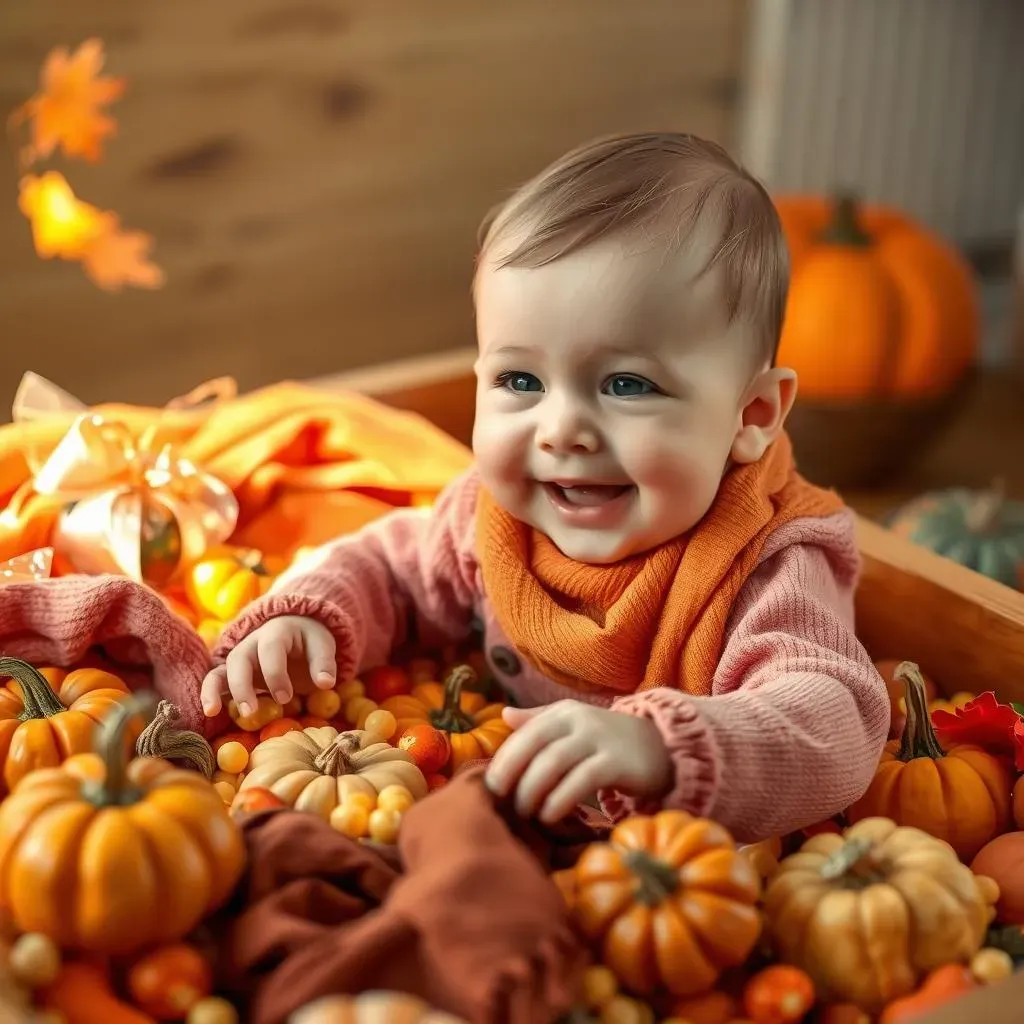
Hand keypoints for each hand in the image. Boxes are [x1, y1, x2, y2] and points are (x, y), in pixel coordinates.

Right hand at [200, 615, 336, 717]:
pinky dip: (209, 693)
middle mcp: (252, 642)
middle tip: (251, 711)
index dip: (275, 674)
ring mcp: (240, 657)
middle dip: (242, 685)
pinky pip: (216, 680)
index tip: (285, 697)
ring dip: (215, 690)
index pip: (271, 649)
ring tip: (213, 712)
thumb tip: (326, 683)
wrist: (295, 628)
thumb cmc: (308, 640)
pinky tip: (208, 712)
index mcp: (276, 632)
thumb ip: (324, 662)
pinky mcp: (234, 672)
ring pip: (221, 669)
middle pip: (239, 659)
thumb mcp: (322, 644)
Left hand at [485, 700, 671, 823]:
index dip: (504, 758)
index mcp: (563, 712)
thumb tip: (504, 715)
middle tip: (501, 801)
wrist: (661, 747)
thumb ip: (539, 722)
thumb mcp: (573, 726)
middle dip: (512, 774)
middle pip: (535, 745)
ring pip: (554, 762)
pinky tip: (549, 816)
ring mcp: (599, 739)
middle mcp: (579, 720)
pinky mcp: (617, 762)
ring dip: (532, 790)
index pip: (524, 732)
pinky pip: (581, 779)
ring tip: (524, 813)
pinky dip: (560, 799)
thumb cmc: (607, 742)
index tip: (490, 786)